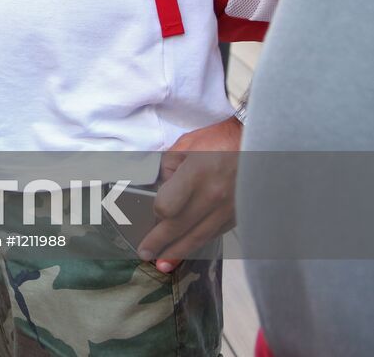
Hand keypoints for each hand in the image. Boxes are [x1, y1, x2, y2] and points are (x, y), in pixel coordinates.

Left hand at [136, 116, 242, 272]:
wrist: (259, 144)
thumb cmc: (219, 140)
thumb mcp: (186, 145)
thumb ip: (168, 168)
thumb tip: (160, 190)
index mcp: (196, 175)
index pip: (167, 207)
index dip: (156, 213)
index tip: (150, 214)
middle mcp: (213, 196)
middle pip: (180, 227)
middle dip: (160, 243)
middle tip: (145, 255)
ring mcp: (228, 209)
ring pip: (199, 237)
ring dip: (180, 252)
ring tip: (164, 265)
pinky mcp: (239, 216)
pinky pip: (214, 234)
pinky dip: (199, 243)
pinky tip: (188, 250)